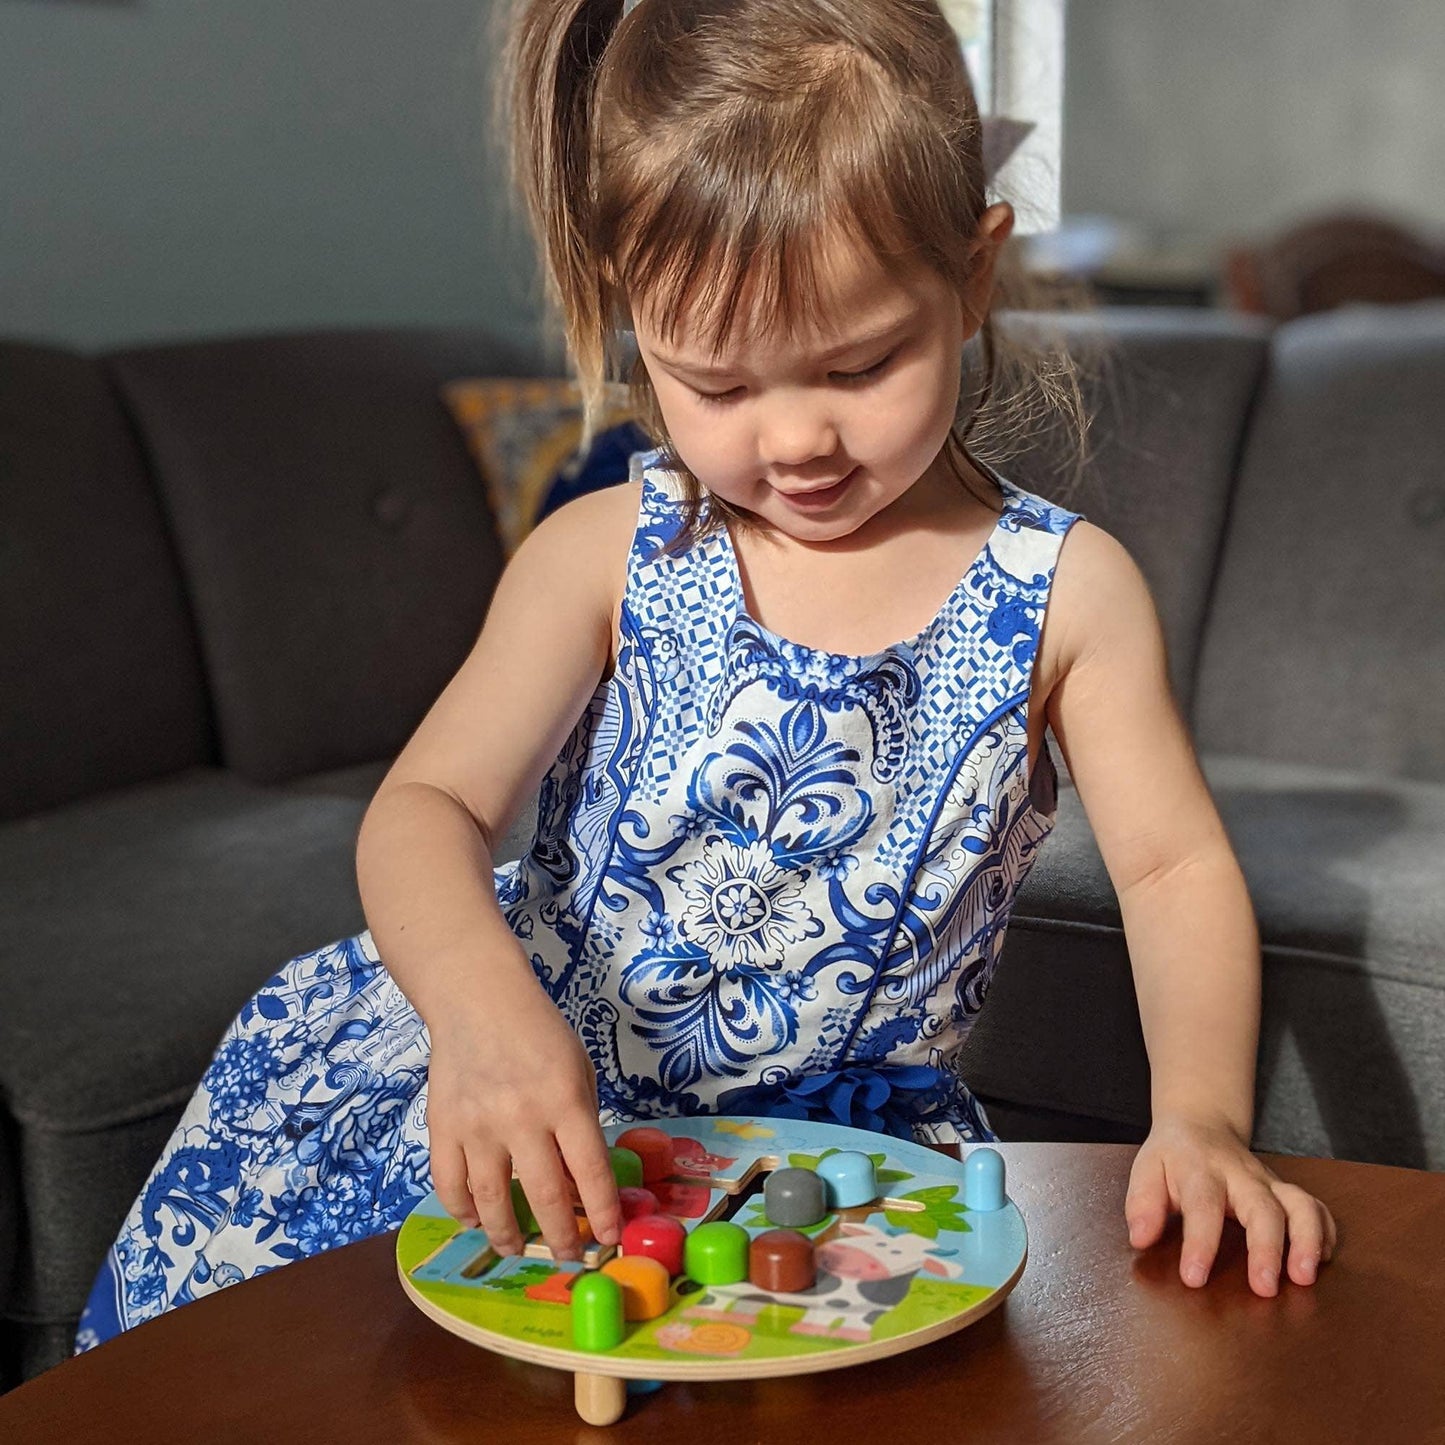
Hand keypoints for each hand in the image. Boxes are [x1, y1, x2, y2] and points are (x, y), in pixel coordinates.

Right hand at [424, 972, 620, 1261]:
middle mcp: (521, 1117)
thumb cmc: (540, 1033)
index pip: (590, 1171)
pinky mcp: (442, 1126)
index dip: (602, 1212)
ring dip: (508, 1235)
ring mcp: (477, 1125)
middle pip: (543, 1196)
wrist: (478, 1000)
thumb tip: (581, 1182)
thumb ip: (582, 1122)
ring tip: (519, 1249)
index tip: (609, 1238)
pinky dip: (462, 1211)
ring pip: (491, 1202)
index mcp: (564, 1099)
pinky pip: (450, 1184)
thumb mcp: (579, 1069)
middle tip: (568, 1255)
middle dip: (560, 1236)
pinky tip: (475, 1220)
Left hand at [1125, 1113, 1336, 1296]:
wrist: (1201, 1124)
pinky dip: (1326, 1232)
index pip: (1202, 1204)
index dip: (1200, 1242)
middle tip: (1264, 1288)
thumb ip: (1142, 1203)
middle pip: (1262, 1207)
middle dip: (1266, 1248)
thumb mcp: (1146, 1169)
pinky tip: (1323, 1261)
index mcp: (1200, 1170)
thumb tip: (1141, 1239)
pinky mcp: (1286, 1192)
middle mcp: (1241, 1176)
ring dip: (1308, 1240)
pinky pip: (1317, 1207)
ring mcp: (1268, 1183)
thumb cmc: (1172, 1157)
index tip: (1194, 1277)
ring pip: (1299, 1205)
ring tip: (1305, 1277)